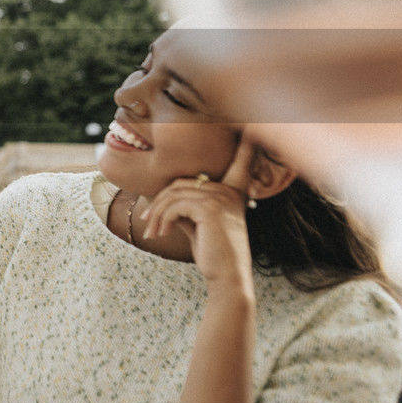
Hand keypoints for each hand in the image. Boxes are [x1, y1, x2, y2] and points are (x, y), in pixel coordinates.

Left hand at [142, 138, 257, 291]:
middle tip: (149, 222)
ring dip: (157, 214)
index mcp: (232, 191)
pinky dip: (161, 219)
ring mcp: (221, 197)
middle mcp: (230, 190)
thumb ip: (187, 206)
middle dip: (160, 202)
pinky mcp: (210, 208)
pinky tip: (159, 234)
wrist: (227, 277)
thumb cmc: (212, 252)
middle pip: (181, 183)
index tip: (252, 125)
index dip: (247, 143)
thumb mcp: (199, 223)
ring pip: (173, 194)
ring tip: (152, 231)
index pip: (241, 161)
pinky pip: (174, 205)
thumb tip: (161, 198)